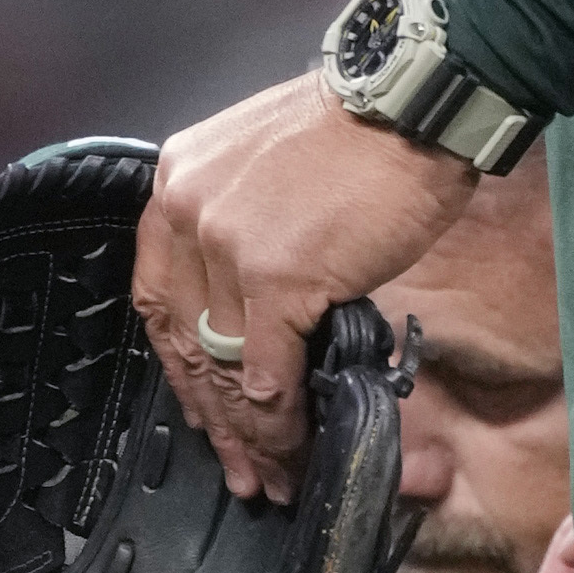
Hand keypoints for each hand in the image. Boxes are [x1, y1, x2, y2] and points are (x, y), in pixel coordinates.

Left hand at [135, 80, 472, 497]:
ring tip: (270, 471)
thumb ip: (241, 226)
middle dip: (213, 413)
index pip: (161, 294)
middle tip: (237, 463)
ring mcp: (226, 244)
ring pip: (226, 363)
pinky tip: (295, 443)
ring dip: (251, 430)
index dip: (181, 364)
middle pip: (186, 338)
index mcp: (176, 182)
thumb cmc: (359, 131)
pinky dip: (283, 416)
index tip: (201, 408)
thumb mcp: (265, 163)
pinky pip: (269, 368)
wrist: (412, 101)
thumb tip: (255, 308)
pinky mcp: (276, 275)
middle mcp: (185, 211)